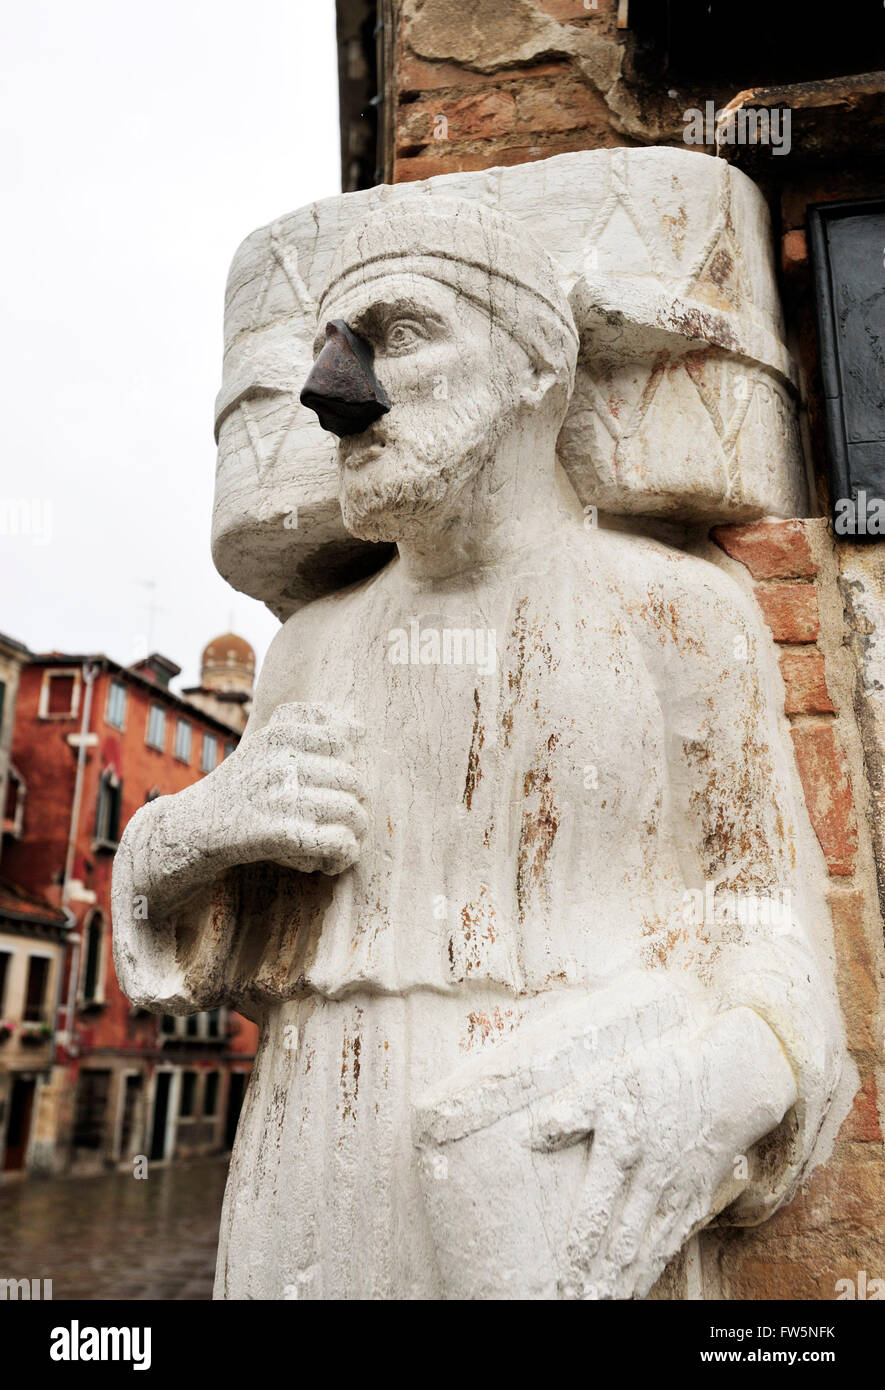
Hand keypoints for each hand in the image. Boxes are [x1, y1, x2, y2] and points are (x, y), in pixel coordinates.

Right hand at [225, 700, 367, 874]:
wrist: (194, 827)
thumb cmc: (241, 787)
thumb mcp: (264, 745)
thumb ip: (304, 729)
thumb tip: (359, 728)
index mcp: (281, 735)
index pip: (341, 742)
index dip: (347, 766)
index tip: (336, 784)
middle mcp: (282, 763)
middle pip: (352, 780)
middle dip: (357, 803)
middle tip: (347, 819)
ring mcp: (283, 799)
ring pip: (352, 812)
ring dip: (356, 831)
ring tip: (344, 839)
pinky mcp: (284, 835)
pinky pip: (340, 842)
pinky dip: (344, 854)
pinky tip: (333, 860)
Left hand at [529, 1006, 796, 1299]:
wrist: (728, 1079)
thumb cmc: (660, 1078)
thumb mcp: (608, 1081)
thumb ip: (570, 1112)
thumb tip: (531, 1137)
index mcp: (623, 1151)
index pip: (597, 1211)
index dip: (580, 1249)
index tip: (562, 1276)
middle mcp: (651, 1180)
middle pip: (624, 1242)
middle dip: (601, 1277)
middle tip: (579, 1301)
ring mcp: (678, 1193)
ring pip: (649, 1248)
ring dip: (626, 1280)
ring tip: (604, 1302)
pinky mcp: (697, 1197)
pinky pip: (673, 1241)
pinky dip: (655, 1266)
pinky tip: (640, 1283)